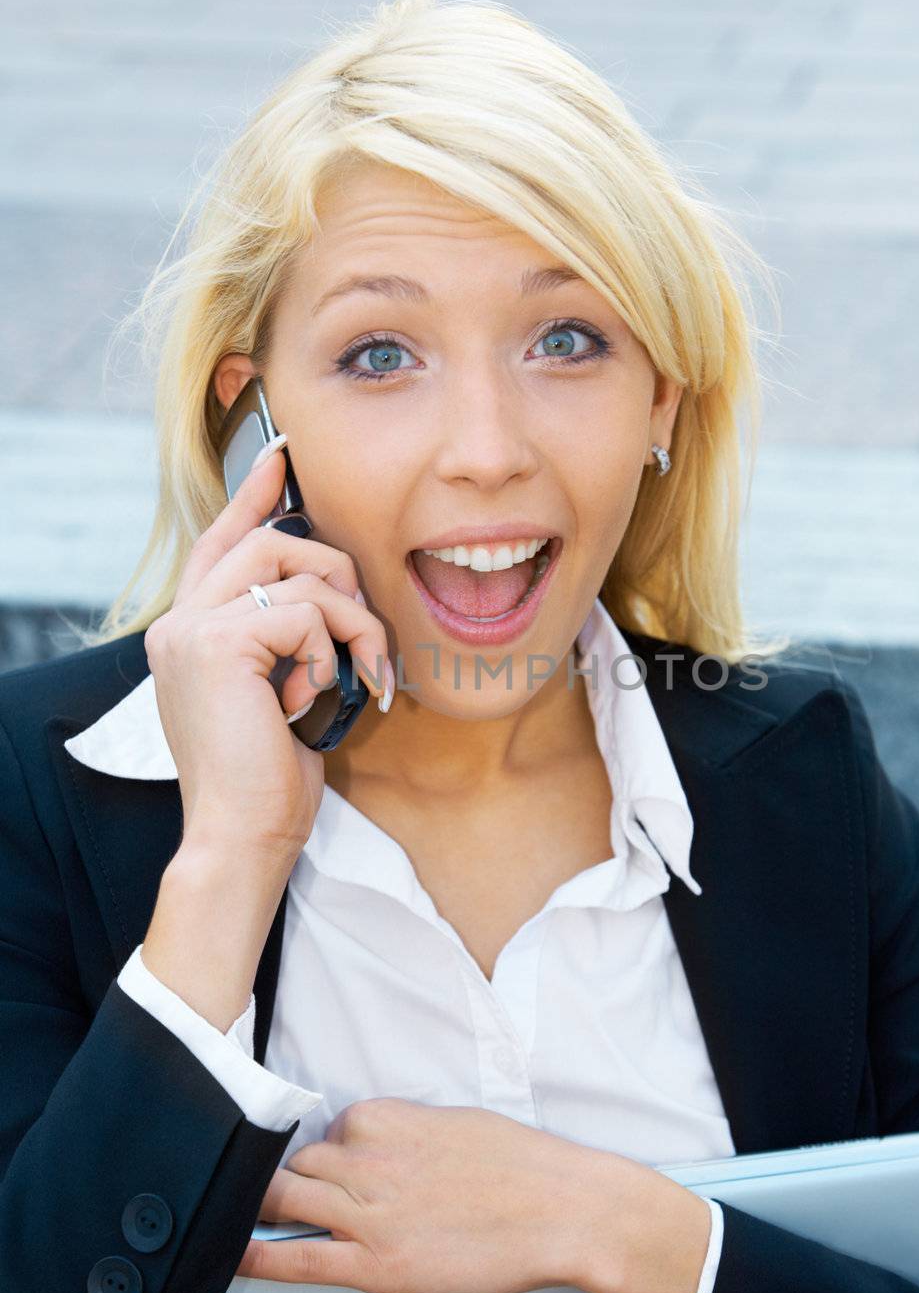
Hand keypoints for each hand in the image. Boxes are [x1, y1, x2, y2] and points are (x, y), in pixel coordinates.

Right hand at [144, 446, 390, 855]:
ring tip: (360, 672)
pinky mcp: (217, 644)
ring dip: (350, 619)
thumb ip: (287, 639)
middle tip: (365, 631)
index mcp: (188, 631)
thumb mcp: (282, 692)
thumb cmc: (269, 779)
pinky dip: (332, 652)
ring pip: (295, 570)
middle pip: (270, 542)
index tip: (282, 457)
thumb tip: (333, 593)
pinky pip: (303, 612)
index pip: (221, 542)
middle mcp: (179, 622)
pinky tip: (321, 697)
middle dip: (335, 573)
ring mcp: (191, 630)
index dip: (253, 497)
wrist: (243, 835)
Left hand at [235, 1097, 619, 1292]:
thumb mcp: (454, 1121)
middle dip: (299, 1182)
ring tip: (269, 1222)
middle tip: (306, 1201)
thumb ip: (406, 1130)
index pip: (332, 1130)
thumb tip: (377, 1148)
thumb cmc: (521, 1166)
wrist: (561, 1209)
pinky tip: (237, 1253)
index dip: (337, 1154)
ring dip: (274, 1209)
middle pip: (301, 1165)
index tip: (347, 1171)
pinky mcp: (376, 1264)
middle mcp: (369, 1160)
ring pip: (287, 1200)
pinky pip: (297, 1259)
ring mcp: (368, 1214)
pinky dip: (259, 1256)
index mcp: (389, 1117)